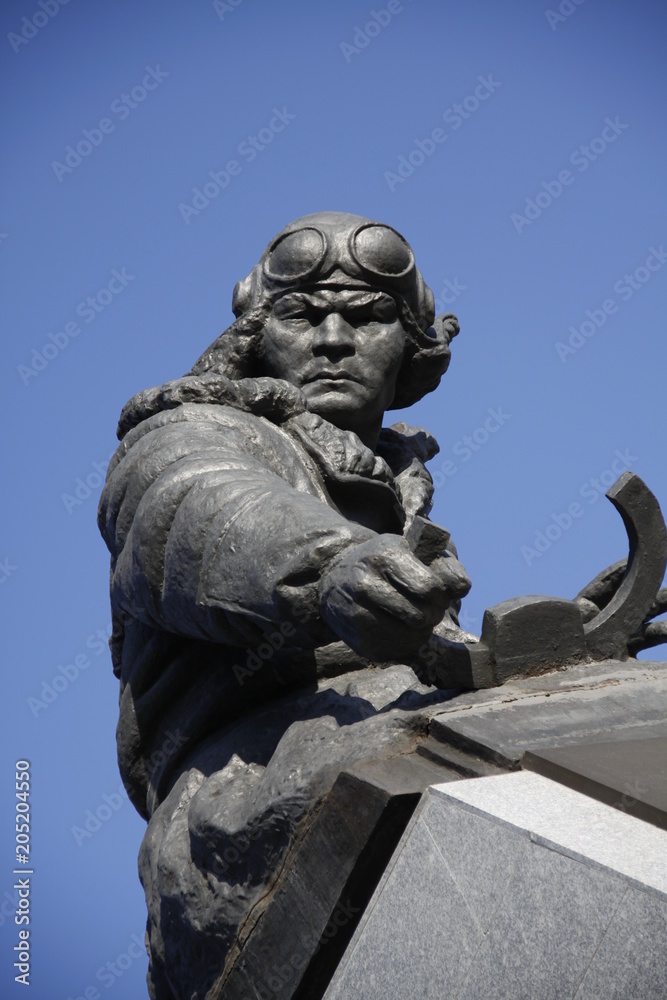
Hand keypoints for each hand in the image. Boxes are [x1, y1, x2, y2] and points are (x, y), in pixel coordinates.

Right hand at [318, 534, 470, 661]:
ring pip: (412, 637)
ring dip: (422, 629)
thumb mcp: (412, 551)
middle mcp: (365, 585)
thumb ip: (445, 565)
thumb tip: (462, 588)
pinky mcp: (360, 642)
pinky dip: (407, 642)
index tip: (434, 589)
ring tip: (412, 616)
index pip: (430, 588)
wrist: (336, 578)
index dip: (440, 593)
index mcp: (383, 556)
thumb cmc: (385, 562)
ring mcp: (358, 615)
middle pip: (422, 615)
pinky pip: (400, 651)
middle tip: (424, 605)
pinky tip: (399, 627)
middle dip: (432, 612)